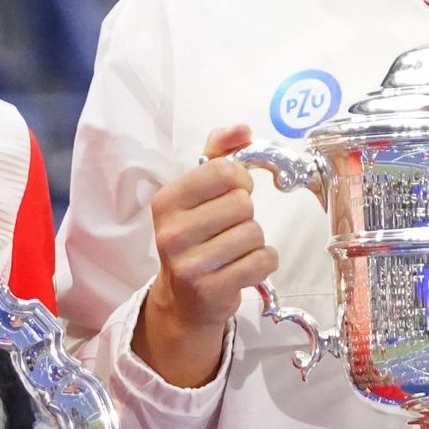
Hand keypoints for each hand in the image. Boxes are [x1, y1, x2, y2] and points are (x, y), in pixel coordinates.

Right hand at [138, 125, 275, 385]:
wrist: (184, 300)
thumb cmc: (196, 236)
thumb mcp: (197, 192)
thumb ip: (218, 153)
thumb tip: (242, 128)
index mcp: (166, 201)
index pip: (224, 172)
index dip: (239, 180)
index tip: (231, 194)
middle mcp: (172, 233)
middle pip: (243, 203)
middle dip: (245, 215)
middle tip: (228, 228)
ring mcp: (190, 265)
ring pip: (255, 233)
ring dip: (254, 241)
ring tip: (234, 250)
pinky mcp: (212, 291)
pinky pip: (262, 261)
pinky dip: (262, 263)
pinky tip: (243, 267)